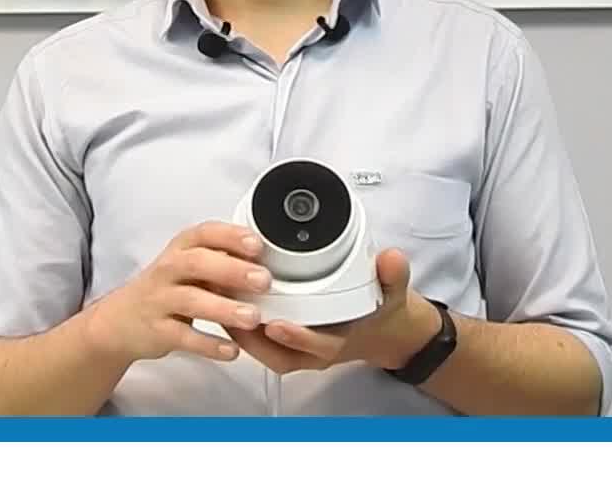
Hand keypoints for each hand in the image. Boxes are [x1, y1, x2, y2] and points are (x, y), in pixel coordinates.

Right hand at [81, 221, 273, 365]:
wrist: (122, 319)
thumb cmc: (168, 287)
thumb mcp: (190, 265)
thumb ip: (223, 259)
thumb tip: (268, 260)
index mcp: (182, 248)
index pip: (205, 233)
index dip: (230, 237)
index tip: (257, 244)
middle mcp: (169, 270)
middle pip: (198, 263)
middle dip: (232, 270)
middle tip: (264, 280)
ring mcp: (160, 301)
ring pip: (191, 301)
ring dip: (224, 308)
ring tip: (252, 317)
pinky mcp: (158, 331)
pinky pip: (185, 338)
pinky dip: (209, 345)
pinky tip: (232, 350)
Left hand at [228, 248, 438, 374]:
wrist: (378, 330)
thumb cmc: (378, 313)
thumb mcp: (393, 292)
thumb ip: (393, 275)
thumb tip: (391, 259)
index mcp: (339, 341)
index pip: (316, 347)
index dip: (296, 338)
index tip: (278, 324)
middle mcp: (313, 351)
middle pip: (277, 352)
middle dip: (252, 333)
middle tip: (231, 308)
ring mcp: (296, 350)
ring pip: (260, 349)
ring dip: (237, 328)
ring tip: (218, 301)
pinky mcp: (281, 343)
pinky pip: (256, 341)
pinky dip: (238, 324)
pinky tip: (223, 301)